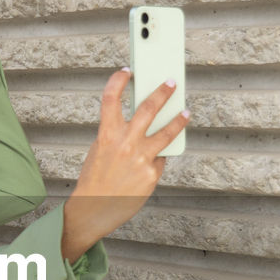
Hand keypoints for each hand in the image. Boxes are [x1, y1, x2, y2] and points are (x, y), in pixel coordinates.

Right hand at [61, 68, 188, 261]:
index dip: (118, 80)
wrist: (94, 208)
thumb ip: (117, 135)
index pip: (110, 98)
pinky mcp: (152, 174)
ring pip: (167, 133)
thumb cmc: (95, 179)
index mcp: (106, 134)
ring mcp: (141, 158)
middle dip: (162, 92)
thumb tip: (141, 122)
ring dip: (178, 119)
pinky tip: (154, 159)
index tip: (127, 71)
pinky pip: (160, 159)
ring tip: (185, 112)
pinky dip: (158, 157)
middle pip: (148, 109)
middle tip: (171, 83)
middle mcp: (125, 143)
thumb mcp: (100, 150)